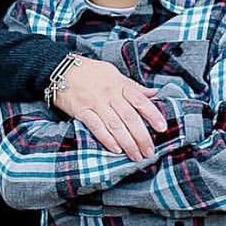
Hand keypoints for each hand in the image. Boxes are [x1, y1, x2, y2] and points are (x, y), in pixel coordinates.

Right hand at [53, 58, 167, 161]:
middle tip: (150, 152)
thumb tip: (153, 93)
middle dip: (141, 136)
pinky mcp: (82, 111)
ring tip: (137, 156)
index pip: (140, 100)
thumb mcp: (115, 74)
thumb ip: (134, 86)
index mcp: (120, 84)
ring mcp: (96, 103)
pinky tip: (116, 150)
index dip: (153, 115)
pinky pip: (96, 127)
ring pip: (115, 125)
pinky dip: (107, 139)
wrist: (63, 69)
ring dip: (128, 143)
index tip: (163, 128)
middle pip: (129, 117)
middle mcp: (110, 94)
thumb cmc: (92, 71)